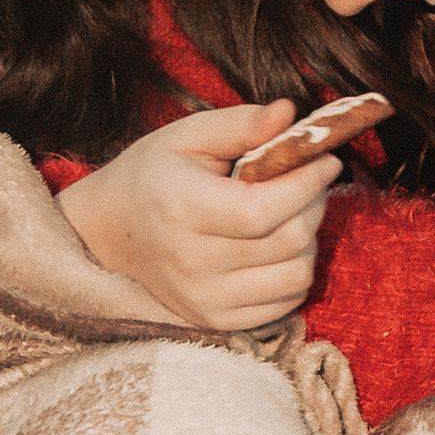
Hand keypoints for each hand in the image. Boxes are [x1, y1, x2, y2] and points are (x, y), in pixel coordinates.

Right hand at [53, 100, 340, 332]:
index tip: (326, 160)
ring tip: (291, 214)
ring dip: (308, 241)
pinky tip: (277, 247)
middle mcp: (192, 262)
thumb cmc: (152, 176)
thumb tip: (290, 113)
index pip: (263, 209)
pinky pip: (286, 302)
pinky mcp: (217, 321)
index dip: (307, 185)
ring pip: (296, 276)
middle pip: (289, 241)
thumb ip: (240, 124)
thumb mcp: (187, 136)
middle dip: (314, 204)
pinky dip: (294, 271)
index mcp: (181, 208)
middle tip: (310, 181)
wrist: (109, 234)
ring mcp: (205, 298)